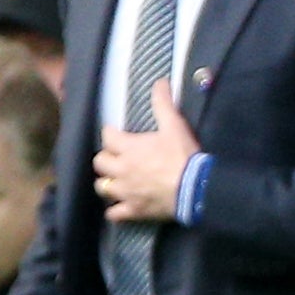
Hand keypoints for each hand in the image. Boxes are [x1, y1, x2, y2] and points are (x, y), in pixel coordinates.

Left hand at [95, 80, 198, 222]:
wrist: (195, 188)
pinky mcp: (133, 210)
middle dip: (106, 159)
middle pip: (100, 163)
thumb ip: (163, 103)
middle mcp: (121, 169)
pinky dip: (116, 211)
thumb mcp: (175, 126)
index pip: (107, 136)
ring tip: (116, 182)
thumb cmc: (183, 155)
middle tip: (117, 158)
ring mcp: (125, 192)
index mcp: (128, 147)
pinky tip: (121, 208)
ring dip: (107, 183)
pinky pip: (114, 214)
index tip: (116, 133)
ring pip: (102, 188)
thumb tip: (160, 81)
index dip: (111, 133)